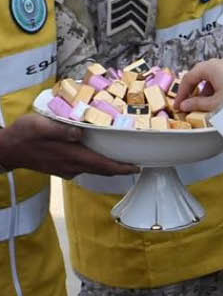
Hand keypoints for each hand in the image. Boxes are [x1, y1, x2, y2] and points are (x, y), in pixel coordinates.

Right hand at [0, 115, 137, 177]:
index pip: (102, 164)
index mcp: (71, 155)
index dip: (121, 168)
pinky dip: (94, 164)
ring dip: (108, 166)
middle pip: (101, 169)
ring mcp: (65, 168)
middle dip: (120, 168)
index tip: (137, 168)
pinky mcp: (59, 167)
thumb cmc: (23, 134)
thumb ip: (61, 130)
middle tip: (137, 164)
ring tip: (123, 159)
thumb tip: (80, 133)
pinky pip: (82, 168)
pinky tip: (97, 156)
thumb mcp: (40, 126)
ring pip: (92, 169)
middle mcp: (71, 165)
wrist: (5, 149)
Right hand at [176, 58, 222, 111]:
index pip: (189, 77)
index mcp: (211, 66)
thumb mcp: (215, 104)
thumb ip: (197, 104)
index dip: (181, 92)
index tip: (177, 106)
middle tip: (186, 104)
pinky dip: (214, 88)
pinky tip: (216, 101)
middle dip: (192, 90)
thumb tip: (184, 105)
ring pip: (210, 76)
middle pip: (199, 74)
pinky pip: (220, 78)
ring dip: (203, 90)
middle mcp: (220, 62)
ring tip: (201, 105)